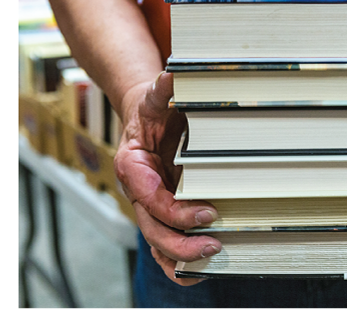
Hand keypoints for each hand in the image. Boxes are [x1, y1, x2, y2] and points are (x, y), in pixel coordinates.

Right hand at [115, 72, 219, 284]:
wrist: (146, 117)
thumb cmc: (151, 110)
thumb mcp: (154, 97)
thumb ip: (161, 89)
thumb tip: (173, 75)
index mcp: (132, 167)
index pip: (151, 199)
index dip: (178, 212)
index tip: (208, 211)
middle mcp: (138, 193)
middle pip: (153, 230)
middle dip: (182, 242)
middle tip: (214, 242)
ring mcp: (149, 208)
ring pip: (158, 245)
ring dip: (182, 258)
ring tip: (213, 258)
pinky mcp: (161, 216)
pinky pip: (165, 250)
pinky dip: (180, 265)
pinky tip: (202, 271)